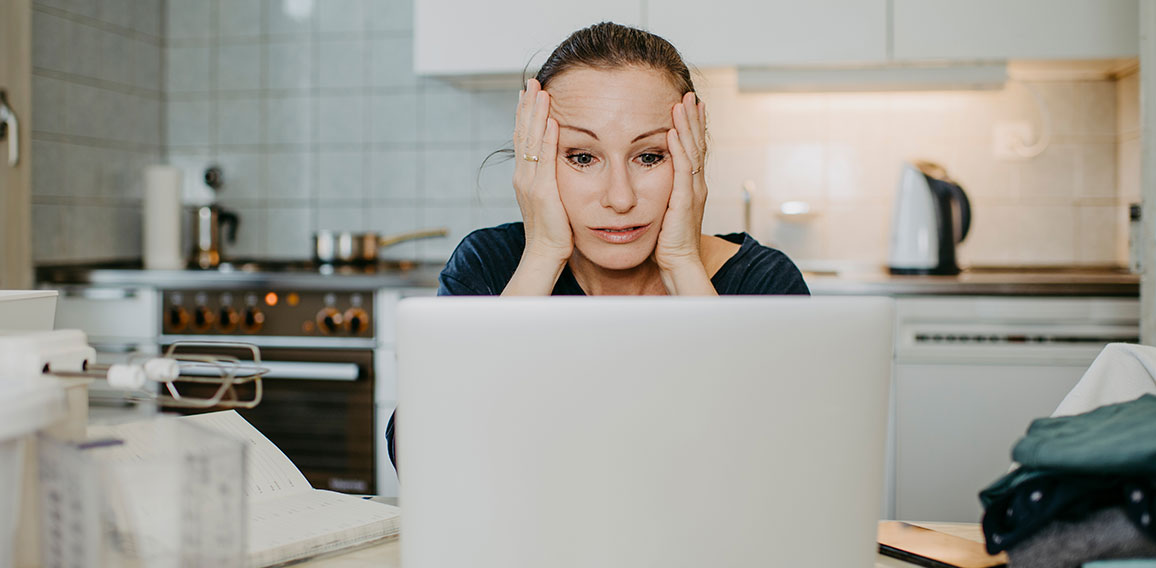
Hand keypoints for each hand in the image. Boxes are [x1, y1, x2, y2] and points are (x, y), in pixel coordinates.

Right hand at [513, 79, 571, 262]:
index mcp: (525, 175)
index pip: (524, 137)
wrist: (545, 253)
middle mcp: (523, 175)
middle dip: (527, 106)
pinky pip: (545, 158)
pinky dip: (547, 137)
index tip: (529, 93)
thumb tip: (558, 166)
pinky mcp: (542, 190)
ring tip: (539, 90)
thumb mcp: (551, 198)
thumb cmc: (554, 230)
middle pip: (523, 132)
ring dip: (535, 113)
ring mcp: (530, 181)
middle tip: (532, 81)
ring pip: (531, 140)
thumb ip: (550, 180)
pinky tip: (551, 119)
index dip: (525, 114)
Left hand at [655, 91, 708, 273]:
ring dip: (687, 125)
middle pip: (696, 144)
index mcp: (690, 187)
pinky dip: (679, 147)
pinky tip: (674, 131)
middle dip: (693, 118)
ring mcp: (692, 191)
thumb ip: (659, 194)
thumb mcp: (663, 211)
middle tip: (690, 95)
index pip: (692, 150)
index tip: (688, 107)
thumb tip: (646, 183)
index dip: (691, 128)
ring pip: (692, 150)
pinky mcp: (684, 199)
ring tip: (683, 102)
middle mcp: (695, 185)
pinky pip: (683, 168)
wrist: (679, 264)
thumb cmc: (668, 244)